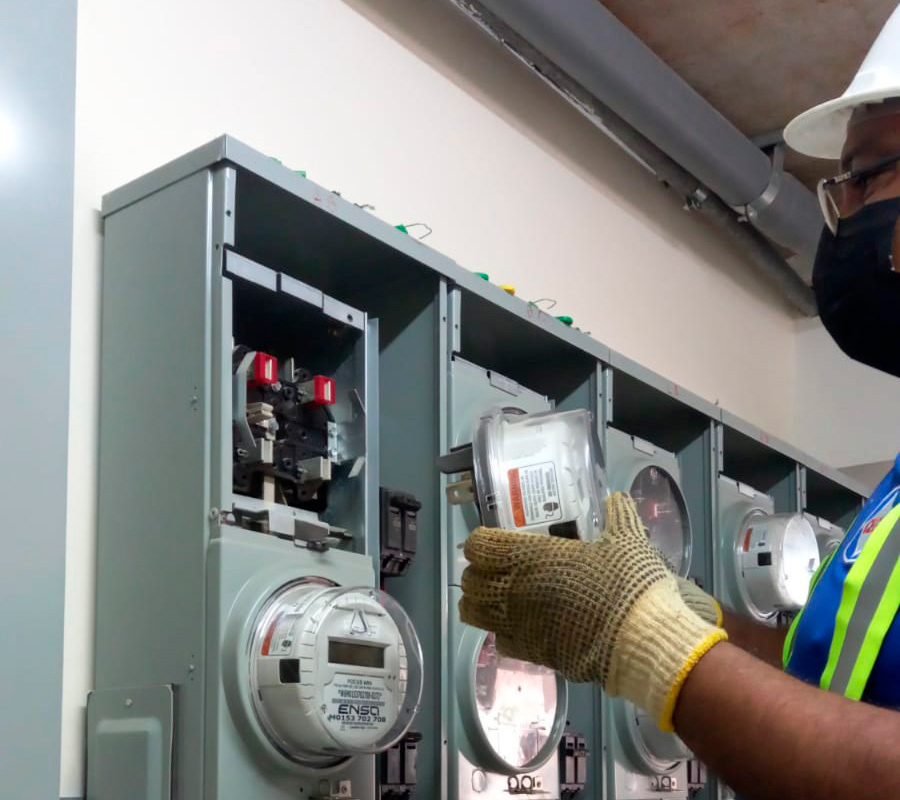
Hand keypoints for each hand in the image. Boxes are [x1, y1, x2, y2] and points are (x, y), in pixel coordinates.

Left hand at [460, 492, 726, 730]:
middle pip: (470, 580)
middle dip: (478, 574)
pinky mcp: (529, 652)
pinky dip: (503, 633)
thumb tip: (618, 498)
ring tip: (493, 600)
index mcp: (531, 555)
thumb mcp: (627, 541)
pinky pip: (499, 641)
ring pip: (474, 613)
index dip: (481, 543)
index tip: (492, 543)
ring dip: (479, 604)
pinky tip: (518, 629)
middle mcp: (515, 588)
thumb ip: (619, 516)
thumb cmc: (627, 582)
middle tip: (494, 571)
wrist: (637, 638)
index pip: (479, 546)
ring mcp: (518, 622)